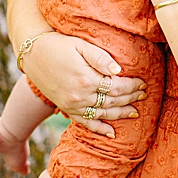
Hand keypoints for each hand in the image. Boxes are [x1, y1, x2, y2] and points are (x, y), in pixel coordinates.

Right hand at [21, 31, 145, 136]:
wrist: (33, 53)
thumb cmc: (58, 44)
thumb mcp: (80, 45)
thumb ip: (100, 57)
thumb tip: (118, 71)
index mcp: (86, 79)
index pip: (117, 86)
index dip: (132, 86)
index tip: (143, 83)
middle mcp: (80, 95)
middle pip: (112, 101)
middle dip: (130, 98)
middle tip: (143, 95)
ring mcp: (72, 105)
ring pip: (102, 114)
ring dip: (120, 114)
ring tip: (135, 112)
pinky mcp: (66, 108)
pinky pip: (85, 122)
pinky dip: (99, 129)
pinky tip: (111, 132)